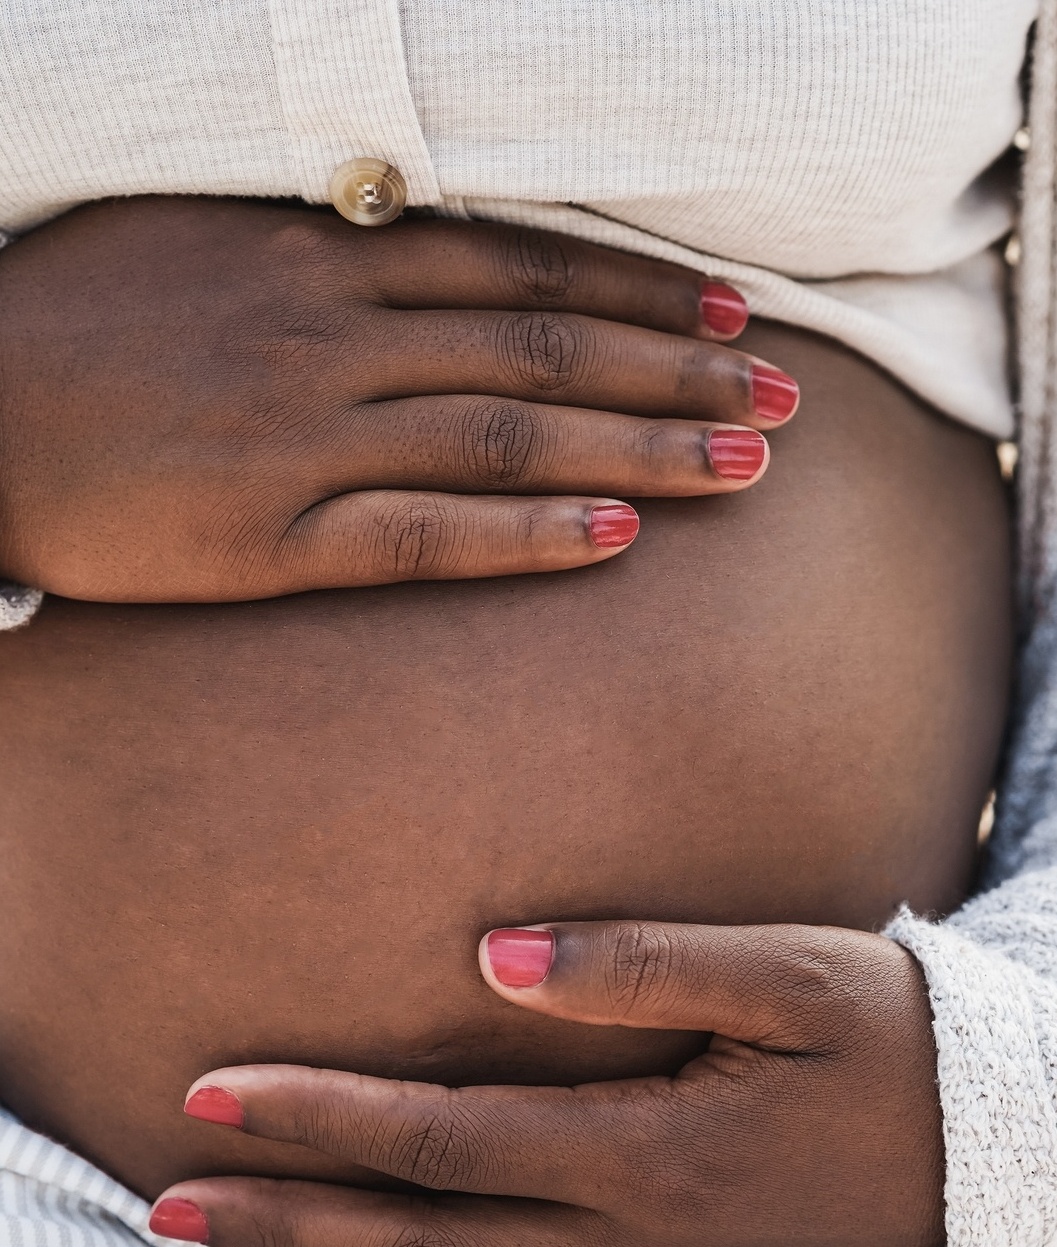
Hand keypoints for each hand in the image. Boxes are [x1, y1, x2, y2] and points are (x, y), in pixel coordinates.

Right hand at [0, 197, 795, 601]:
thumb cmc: (84, 317)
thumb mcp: (208, 237)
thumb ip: (327, 247)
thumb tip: (427, 247)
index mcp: (322, 258)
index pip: (520, 269)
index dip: (638, 291)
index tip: (732, 311)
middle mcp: (334, 337)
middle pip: (544, 349)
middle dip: (677, 368)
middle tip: (784, 393)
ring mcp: (307, 437)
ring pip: (510, 435)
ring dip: (640, 445)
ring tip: (746, 463)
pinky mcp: (272, 538)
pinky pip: (424, 536)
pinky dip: (527, 533)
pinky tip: (617, 536)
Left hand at [152, 920, 944, 1246]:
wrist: (994, 1164)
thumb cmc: (883, 1045)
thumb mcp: (784, 974)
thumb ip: (637, 965)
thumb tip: (492, 957)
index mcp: (648, 1154)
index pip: (437, 1141)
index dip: (316, 1116)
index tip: (212, 1090)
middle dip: (286, 1220)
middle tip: (167, 1203)